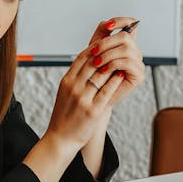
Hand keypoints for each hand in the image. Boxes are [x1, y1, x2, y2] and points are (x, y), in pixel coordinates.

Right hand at [44, 34, 127, 156]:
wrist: (61, 138)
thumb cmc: (65, 115)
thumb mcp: (66, 92)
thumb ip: (76, 77)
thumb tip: (89, 62)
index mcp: (66, 81)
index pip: (81, 58)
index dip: (95, 48)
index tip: (106, 44)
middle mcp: (73, 87)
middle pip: (92, 63)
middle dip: (106, 54)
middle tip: (117, 48)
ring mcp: (82, 98)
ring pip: (100, 75)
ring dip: (112, 65)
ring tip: (121, 59)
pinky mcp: (92, 110)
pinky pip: (106, 91)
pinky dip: (115, 81)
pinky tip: (121, 75)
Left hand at [84, 17, 144, 109]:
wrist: (92, 97)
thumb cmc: (92, 75)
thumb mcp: (93, 52)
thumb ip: (100, 36)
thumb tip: (106, 23)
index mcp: (124, 44)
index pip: (130, 24)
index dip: (121, 21)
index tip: (108, 26)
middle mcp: (133, 52)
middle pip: (126, 36)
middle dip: (107, 42)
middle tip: (93, 52)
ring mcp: (137, 63)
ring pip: (127, 48)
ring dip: (108, 54)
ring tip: (96, 63)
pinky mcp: (138, 75)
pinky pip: (128, 62)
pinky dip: (113, 64)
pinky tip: (103, 70)